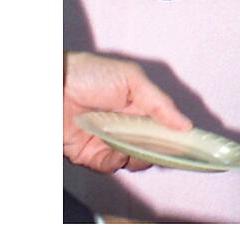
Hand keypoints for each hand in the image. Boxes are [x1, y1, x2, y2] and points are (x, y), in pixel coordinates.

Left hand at [63, 51, 192, 173]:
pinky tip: (113, 149)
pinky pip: (110, 166)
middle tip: (159, 145)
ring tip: (131, 142)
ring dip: (136, 155)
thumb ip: (160, 104)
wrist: (52, 88)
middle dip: (158, 150)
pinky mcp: (90, 155)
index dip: (174, 137)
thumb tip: (185, 125)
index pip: (162, 127)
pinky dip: (114, 161)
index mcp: (138, 106)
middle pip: (151, 147)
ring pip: (133, 160)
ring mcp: (108, 141)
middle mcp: (125, 126)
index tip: (187, 144)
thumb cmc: (89, 74)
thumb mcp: (132, 80)